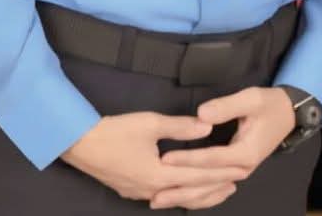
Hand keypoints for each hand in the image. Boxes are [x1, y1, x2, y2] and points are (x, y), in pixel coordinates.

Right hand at [60, 111, 249, 208]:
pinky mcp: (131, 191)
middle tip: (236, 184)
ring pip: (177, 198)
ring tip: (217, 190)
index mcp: (161, 176)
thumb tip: (207, 126)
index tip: (241, 169)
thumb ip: (180, 126)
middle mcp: (153, 191)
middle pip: (191, 193)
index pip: (199, 174)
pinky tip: (183, 190)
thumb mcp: (150, 123)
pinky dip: (181, 194)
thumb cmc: (115, 131)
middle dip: (214, 189)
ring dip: (199, 194)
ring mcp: (141, 194)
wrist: (80, 144)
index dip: (221, 171)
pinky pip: (164, 196)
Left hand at [150, 86, 295, 209]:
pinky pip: (213, 188)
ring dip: (184, 196)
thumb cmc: (268, 104)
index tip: (164, 159)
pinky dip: (196, 194)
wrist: (287, 114)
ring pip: (209, 190)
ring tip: (158, 200)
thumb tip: (201, 115)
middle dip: (180, 188)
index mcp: (245, 153)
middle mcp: (242, 168)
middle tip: (153, 194)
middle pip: (207, 182)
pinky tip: (178, 196)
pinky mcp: (235, 170)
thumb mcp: (250, 99)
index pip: (210, 159)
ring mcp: (239, 172)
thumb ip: (225, 106)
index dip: (187, 159)